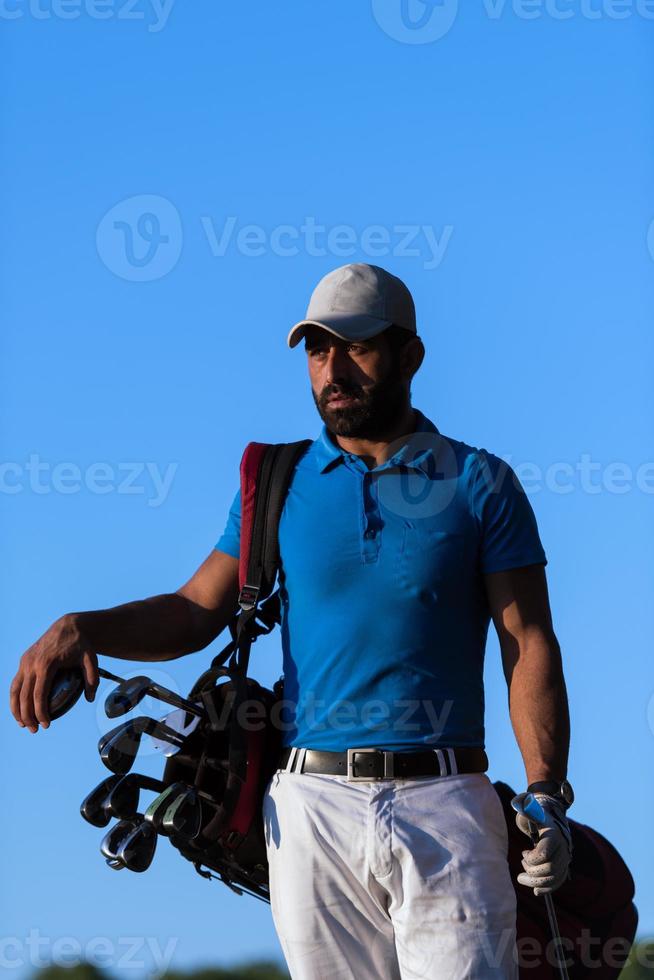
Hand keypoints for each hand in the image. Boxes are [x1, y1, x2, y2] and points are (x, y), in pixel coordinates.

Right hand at [9, 615, 98, 731]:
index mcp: (46, 664)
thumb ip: (92, 679)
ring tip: (23, 724)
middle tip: (35, 730)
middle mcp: (32, 663)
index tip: (46, 724)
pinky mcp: (24, 660)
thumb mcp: (91, 660)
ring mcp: (25, 661)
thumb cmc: (81, 644)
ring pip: (15, 690)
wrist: (69, 625)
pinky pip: (15, 682)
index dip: (40, 712)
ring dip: (16, 709)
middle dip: (27, 716)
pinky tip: (19, 709)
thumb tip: (89, 698)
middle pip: (24, 696)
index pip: (39, 694)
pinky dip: (14, 697)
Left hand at [511, 791, 571, 894]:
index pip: (544, 854)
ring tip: (522, 878)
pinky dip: (547, 888)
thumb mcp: (531, 810)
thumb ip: (526, 809)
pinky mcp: (564, 866)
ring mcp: (565, 858)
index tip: (523, 853)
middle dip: (532, 873)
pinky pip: (558, 881)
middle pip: (549, 869)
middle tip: (520, 870)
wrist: (551, 818)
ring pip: (554, 878)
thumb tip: (519, 805)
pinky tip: (536, 890)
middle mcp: (563, 848)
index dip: (531, 859)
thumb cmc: (536, 814)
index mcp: (553, 835)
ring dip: (536, 883)